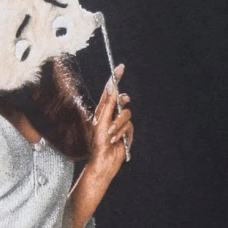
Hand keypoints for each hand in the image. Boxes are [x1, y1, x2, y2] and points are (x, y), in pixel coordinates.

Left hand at [86, 63, 132, 178]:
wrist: (104, 160)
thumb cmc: (98, 142)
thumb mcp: (101, 121)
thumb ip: (108, 104)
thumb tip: (112, 88)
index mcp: (102, 110)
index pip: (109, 91)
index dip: (115, 78)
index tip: (120, 67)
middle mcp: (111, 114)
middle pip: (121, 100)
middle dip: (122, 102)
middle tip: (124, 100)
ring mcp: (119, 123)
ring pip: (126, 115)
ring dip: (118, 125)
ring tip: (110, 134)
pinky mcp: (126, 132)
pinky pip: (129, 127)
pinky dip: (122, 133)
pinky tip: (116, 140)